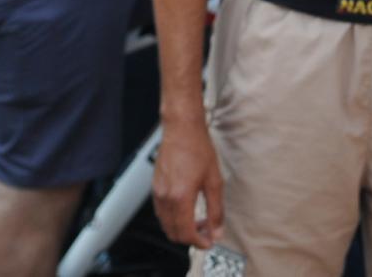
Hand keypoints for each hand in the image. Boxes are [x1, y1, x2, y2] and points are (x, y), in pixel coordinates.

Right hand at [150, 106, 224, 249]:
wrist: (182, 128)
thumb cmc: (197, 148)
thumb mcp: (214, 180)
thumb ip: (216, 209)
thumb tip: (217, 230)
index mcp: (180, 197)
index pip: (186, 233)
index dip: (199, 242)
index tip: (209, 242)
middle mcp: (165, 198)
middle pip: (173, 233)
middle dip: (190, 238)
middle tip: (207, 232)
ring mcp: (157, 193)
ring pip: (166, 224)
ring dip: (182, 229)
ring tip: (200, 220)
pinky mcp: (155, 188)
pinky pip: (162, 213)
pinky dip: (174, 218)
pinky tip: (187, 210)